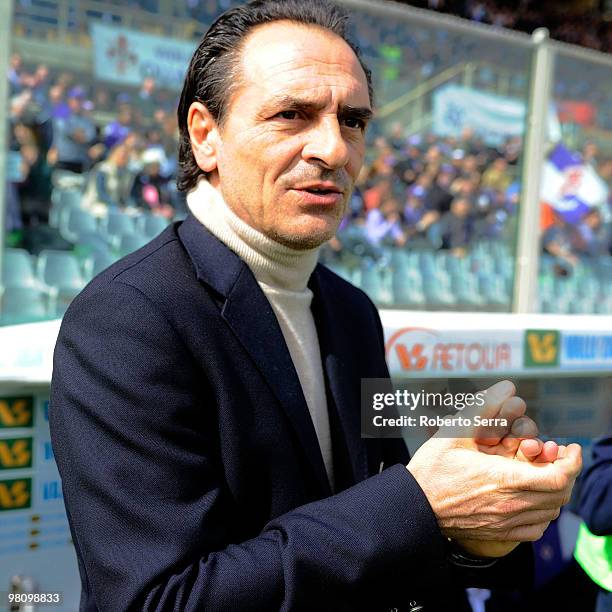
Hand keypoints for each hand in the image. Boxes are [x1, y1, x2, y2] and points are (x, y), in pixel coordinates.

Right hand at [406, 380, 581, 549]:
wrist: (415, 505)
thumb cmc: (432, 469)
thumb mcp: (454, 432)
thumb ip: (483, 407)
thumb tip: (507, 387)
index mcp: (503, 480)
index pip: (559, 477)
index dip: (571, 461)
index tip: (569, 447)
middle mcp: (510, 506)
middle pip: (560, 494)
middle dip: (564, 471)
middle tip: (555, 455)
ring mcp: (506, 523)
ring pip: (550, 511)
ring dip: (554, 490)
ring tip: (543, 472)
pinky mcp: (500, 534)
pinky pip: (536, 528)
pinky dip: (542, 512)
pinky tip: (531, 497)